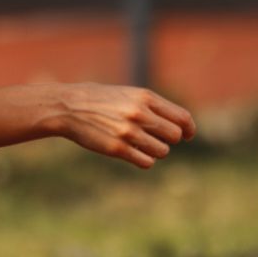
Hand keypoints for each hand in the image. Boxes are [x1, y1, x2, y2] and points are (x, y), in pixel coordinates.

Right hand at [51, 83, 196, 169]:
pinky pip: (146, 162)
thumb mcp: (128, 94)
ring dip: (156, 151)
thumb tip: (177, 123)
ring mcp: (129, 132)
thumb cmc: (99, 99)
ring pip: (162, 151)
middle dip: (169, 140)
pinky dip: (144, 160)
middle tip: (157, 138)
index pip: (182, 117)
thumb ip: (150, 106)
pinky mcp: (118, 149)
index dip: (189, 129)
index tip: (187, 135)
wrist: (68, 107)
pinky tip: (133, 154)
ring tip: (141, 145)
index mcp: (145, 97)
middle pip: (175, 136)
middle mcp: (140, 114)